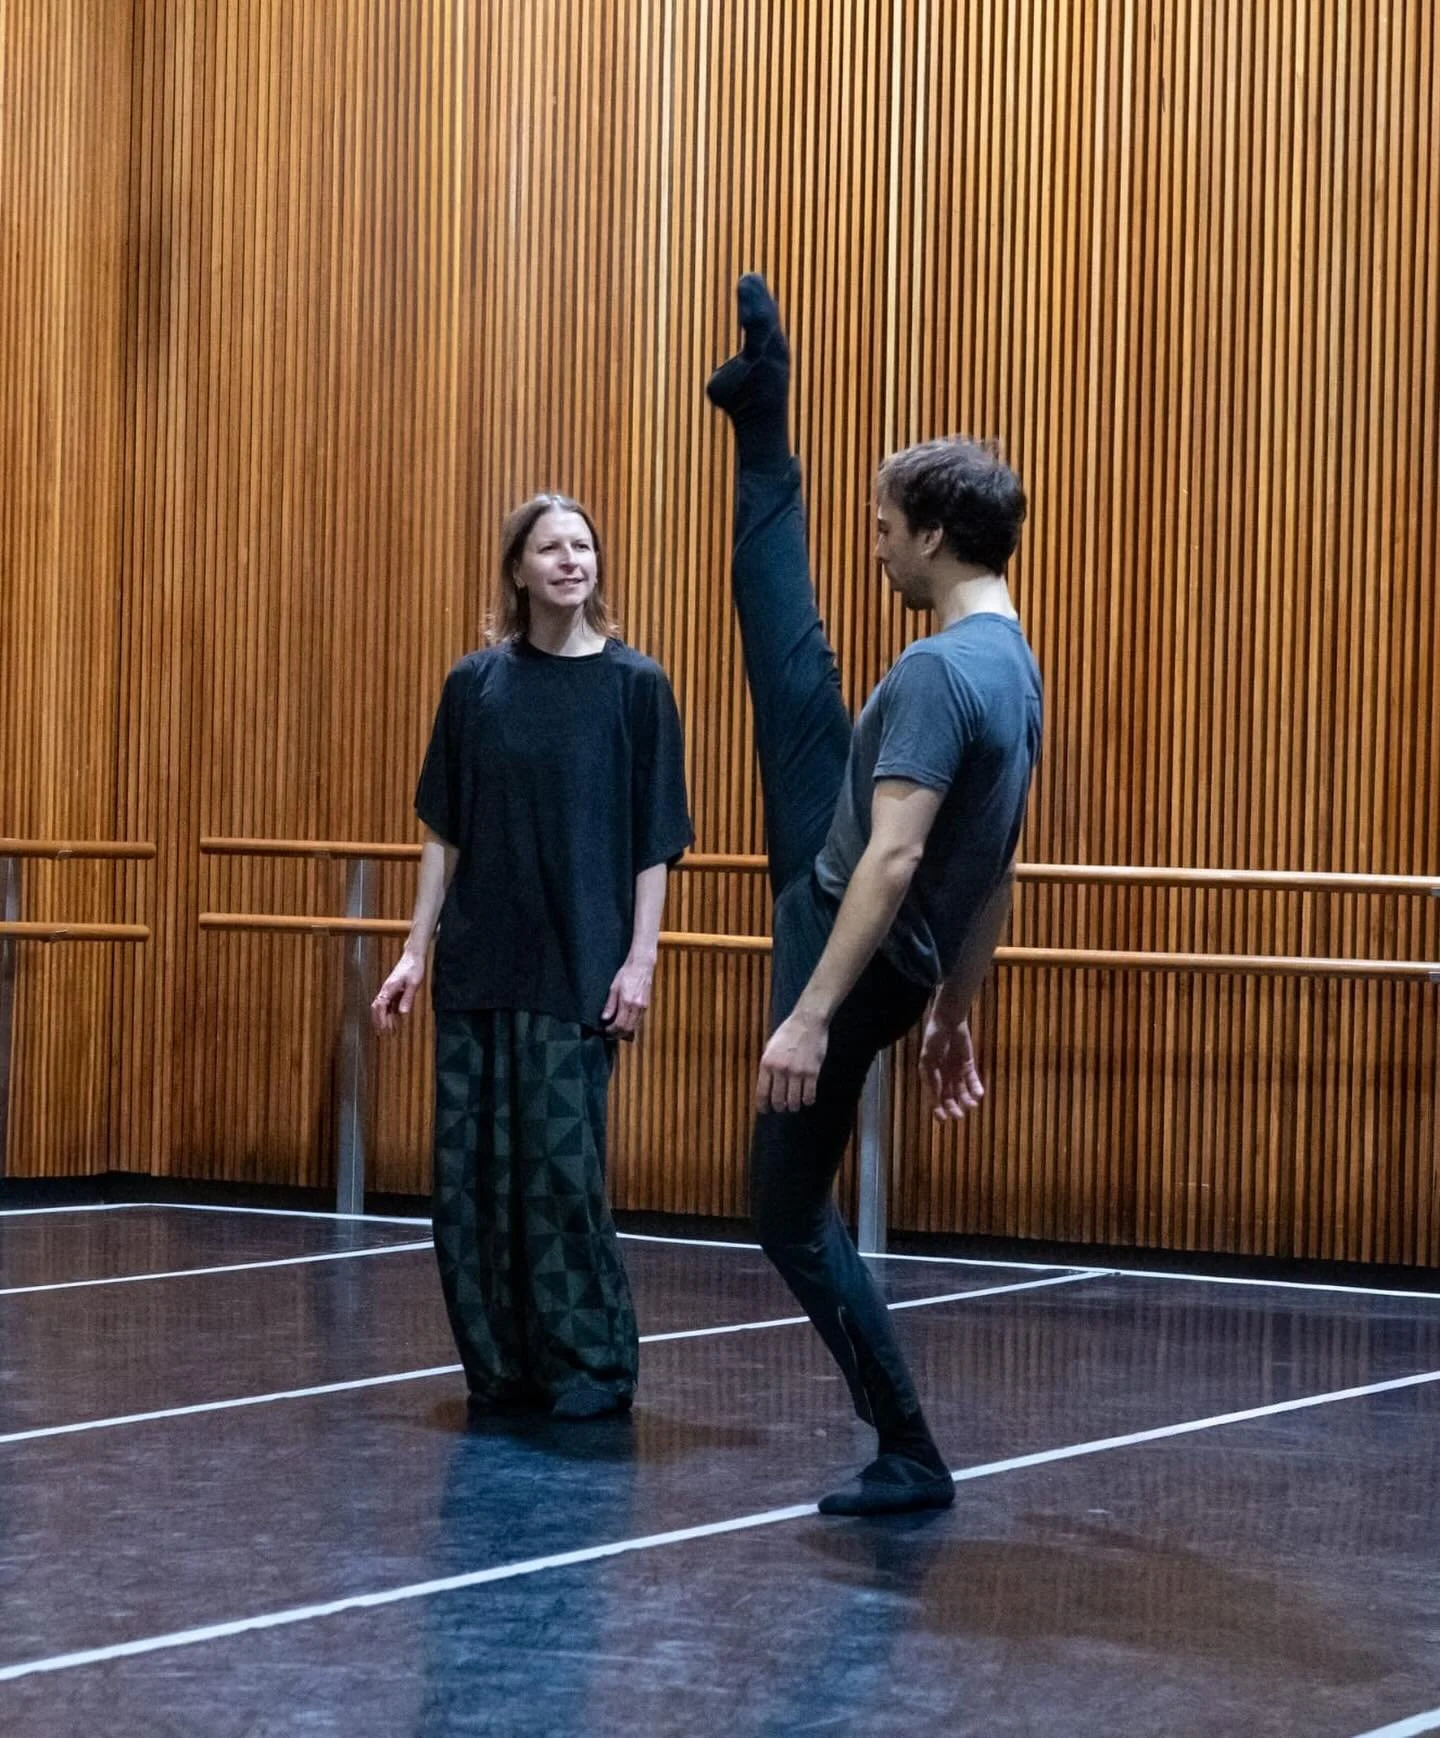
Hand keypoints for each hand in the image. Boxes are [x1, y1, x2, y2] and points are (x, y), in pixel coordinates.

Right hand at [371, 952, 424, 1034]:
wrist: (414, 956)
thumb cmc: (414, 968)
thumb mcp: (414, 983)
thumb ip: (407, 998)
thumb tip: (402, 1013)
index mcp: (389, 988)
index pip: (380, 1006)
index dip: (380, 1019)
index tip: (383, 1030)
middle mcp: (386, 990)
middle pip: (377, 1008)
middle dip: (378, 1022)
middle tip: (382, 1035)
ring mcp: (390, 990)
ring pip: (383, 1008)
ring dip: (385, 1019)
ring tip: (389, 1032)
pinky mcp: (394, 991)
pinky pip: (390, 1005)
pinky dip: (391, 1014)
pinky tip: (395, 1022)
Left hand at [601, 956, 653, 1039]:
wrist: (642, 966)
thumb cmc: (626, 974)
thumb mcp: (614, 987)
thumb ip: (610, 1004)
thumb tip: (605, 1018)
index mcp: (628, 1002)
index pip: (620, 1024)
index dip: (611, 1030)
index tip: (604, 1031)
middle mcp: (637, 1007)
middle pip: (628, 1029)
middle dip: (617, 1034)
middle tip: (607, 1035)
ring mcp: (643, 1007)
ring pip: (634, 1027)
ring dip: (624, 1032)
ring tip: (614, 1031)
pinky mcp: (646, 1006)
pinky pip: (638, 1022)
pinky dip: (630, 1026)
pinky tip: (623, 1024)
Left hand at [756, 1009, 827, 1113]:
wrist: (807, 1022)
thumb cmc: (787, 1033)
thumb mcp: (770, 1047)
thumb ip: (768, 1066)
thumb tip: (766, 1085)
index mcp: (767, 1063)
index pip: (762, 1092)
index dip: (763, 1106)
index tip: (765, 1111)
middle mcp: (780, 1070)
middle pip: (778, 1100)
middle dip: (779, 1107)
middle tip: (781, 1108)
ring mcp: (797, 1072)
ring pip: (794, 1101)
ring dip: (793, 1106)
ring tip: (794, 1106)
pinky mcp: (812, 1072)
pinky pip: (809, 1095)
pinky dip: (807, 1101)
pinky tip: (807, 1100)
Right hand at [920, 1005, 983, 1121]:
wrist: (948, 1021)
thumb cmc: (934, 1038)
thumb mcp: (928, 1058)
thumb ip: (932, 1078)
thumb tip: (935, 1098)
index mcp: (930, 1076)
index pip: (933, 1097)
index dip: (937, 1109)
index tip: (942, 1120)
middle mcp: (943, 1076)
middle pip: (949, 1097)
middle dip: (953, 1108)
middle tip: (959, 1116)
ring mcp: (956, 1071)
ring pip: (962, 1091)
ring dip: (966, 1100)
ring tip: (971, 1105)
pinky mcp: (968, 1065)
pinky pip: (972, 1080)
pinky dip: (976, 1088)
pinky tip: (979, 1094)